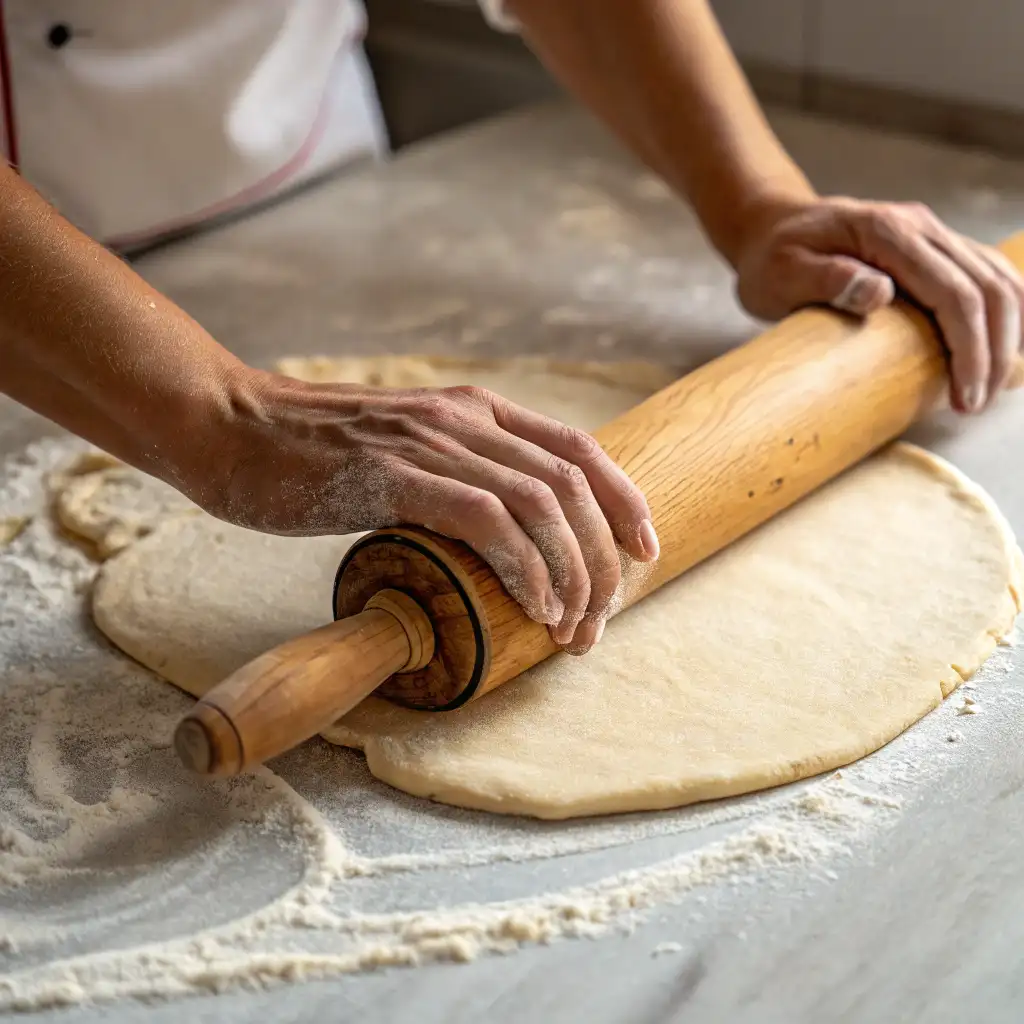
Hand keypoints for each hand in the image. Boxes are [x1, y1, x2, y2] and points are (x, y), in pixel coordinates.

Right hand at [188, 370, 659, 651]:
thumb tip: (502, 536)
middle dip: (602, 560)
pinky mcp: (394, 475)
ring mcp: (431, 442)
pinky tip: (532, 606)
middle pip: (573, 485)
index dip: (624, 501)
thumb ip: (456, 474)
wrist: (231, 428)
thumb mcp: (405, 450)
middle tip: (599, 620)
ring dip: (570, 575)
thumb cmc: (313, 454)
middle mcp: (465, 417)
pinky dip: (523, 568)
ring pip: (541, 504)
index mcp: (475, 409)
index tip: (646, 552)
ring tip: (569, 629)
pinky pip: (486, 520)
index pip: (580, 448)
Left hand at [733, 196, 1023, 412]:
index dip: (968, 348)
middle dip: (993, 351)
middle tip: (975, 404)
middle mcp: (920, 226)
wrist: (771, 226)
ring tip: (985, 387)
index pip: (953, 292)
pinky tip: (993, 350)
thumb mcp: (779, 272)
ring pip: (997, 280)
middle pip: (988, 288)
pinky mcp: (935, 248)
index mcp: (887, 231)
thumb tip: (879, 293)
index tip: (965, 396)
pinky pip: (986, 276)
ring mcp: (932, 234)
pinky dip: (1000, 314)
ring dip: (1005, 335)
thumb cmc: (771, 257)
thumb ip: (824, 279)